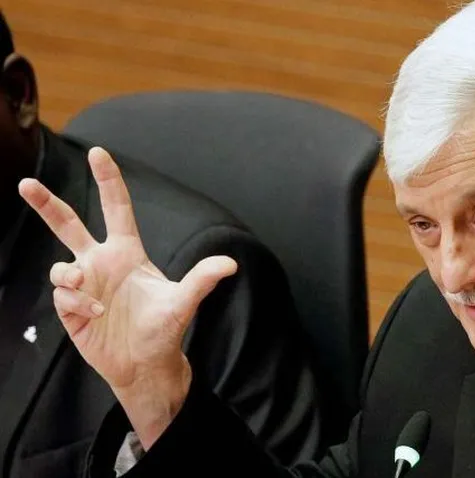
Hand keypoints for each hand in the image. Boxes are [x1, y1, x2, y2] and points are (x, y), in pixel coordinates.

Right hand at [19, 147, 237, 447]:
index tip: (99, 153)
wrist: (145, 364)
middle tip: (25, 183)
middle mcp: (101, 262)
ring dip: (72, 275)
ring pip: (61, 265)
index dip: (108, 180)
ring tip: (88, 288)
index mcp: (127, 252)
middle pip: (68, 225)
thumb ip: (202, 280)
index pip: (116, 208)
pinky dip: (77, 301)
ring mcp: (83, 285)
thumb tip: (230, 264)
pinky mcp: (70, 308)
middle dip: (46, 204)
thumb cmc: (164, 329)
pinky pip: (62, 294)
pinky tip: (95, 313)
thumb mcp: (183, 302)